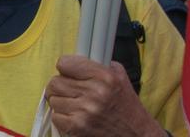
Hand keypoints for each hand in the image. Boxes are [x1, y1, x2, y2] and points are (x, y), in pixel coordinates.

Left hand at [45, 55, 162, 136]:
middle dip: (59, 84)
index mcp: (104, 76)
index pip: (65, 63)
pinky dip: (62, 116)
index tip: (68, 71)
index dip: (65, 67)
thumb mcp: (119, 75)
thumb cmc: (127, 104)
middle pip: (55, 82)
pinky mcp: (78, 127)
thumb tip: (76, 59)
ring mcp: (84, 111)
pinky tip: (74, 115)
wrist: (135, 133)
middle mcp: (94, 93)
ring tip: (74, 103)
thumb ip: (98, 64)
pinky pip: (56, 116)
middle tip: (68, 88)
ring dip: (61, 101)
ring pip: (53, 99)